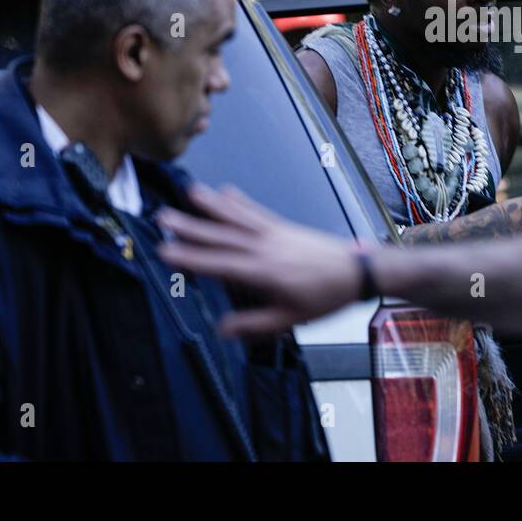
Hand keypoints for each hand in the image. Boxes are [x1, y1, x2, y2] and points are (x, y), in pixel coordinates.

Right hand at [157, 184, 362, 335]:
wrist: (358, 271)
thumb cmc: (326, 297)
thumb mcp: (291, 319)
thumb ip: (255, 324)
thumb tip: (222, 328)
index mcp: (264, 272)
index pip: (219, 264)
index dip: (190, 258)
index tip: (165, 251)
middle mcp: (265, 247)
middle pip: (222, 236)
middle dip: (191, 227)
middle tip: (163, 217)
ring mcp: (274, 233)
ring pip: (237, 218)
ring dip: (212, 206)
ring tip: (189, 193)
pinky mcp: (283, 227)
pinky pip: (257, 212)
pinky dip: (240, 202)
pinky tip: (225, 191)